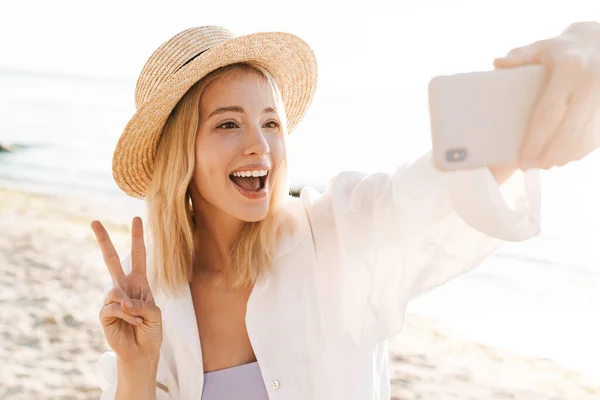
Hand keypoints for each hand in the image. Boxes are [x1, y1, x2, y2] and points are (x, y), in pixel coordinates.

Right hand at [91, 217, 162, 366]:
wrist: (142, 352)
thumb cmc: (151, 330)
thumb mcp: (155, 313)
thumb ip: (141, 303)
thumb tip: (120, 300)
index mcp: (139, 283)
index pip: (139, 255)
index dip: (138, 237)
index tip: (136, 217)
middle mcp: (124, 287)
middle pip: (112, 259)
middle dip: (103, 240)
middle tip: (93, 221)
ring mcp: (112, 299)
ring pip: (117, 291)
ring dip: (131, 307)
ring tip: (137, 319)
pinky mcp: (104, 314)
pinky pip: (113, 307)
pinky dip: (125, 315)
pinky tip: (129, 323)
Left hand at [494, 21, 599, 169]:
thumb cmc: (564, 48)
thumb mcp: (542, 47)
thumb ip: (520, 56)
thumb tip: (497, 63)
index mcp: (569, 70)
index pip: (547, 114)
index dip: (534, 141)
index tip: (522, 160)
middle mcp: (590, 83)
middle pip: (568, 132)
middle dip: (549, 155)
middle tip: (531, 166)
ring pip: (585, 137)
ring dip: (566, 156)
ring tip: (546, 164)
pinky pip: (598, 134)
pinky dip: (582, 149)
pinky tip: (567, 156)